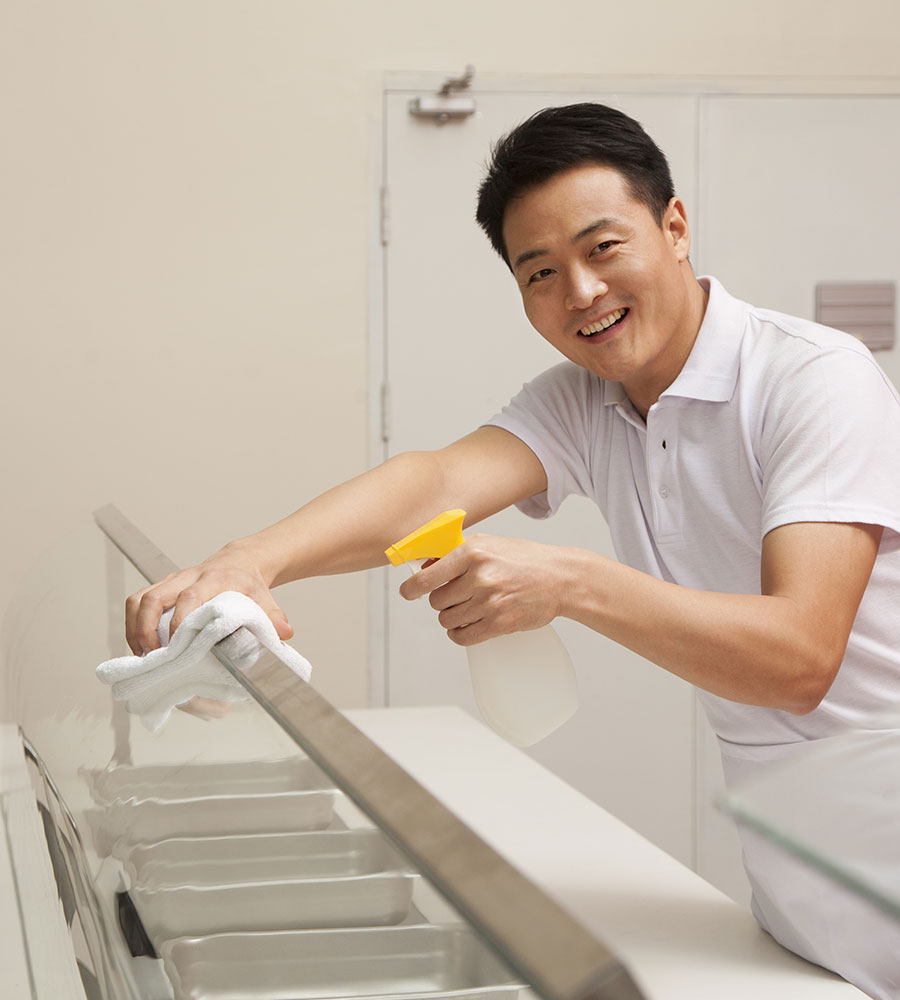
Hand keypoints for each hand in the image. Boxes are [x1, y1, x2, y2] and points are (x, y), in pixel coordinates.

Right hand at [125, 546, 292, 654]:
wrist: (240, 563)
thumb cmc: (249, 585)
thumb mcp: (265, 598)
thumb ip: (273, 616)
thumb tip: (285, 632)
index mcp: (213, 579)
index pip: (189, 596)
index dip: (179, 621)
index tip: (176, 646)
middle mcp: (186, 577)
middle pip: (153, 597)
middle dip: (145, 628)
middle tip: (152, 656)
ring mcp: (170, 582)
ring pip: (138, 599)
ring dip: (134, 628)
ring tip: (142, 655)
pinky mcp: (161, 588)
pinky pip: (136, 602)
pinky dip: (132, 624)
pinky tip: (140, 646)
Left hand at [398, 534, 564, 645]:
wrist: (560, 578)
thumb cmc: (524, 560)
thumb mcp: (489, 545)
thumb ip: (457, 554)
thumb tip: (423, 568)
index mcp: (473, 552)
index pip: (427, 576)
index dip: (412, 588)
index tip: (408, 592)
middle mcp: (479, 575)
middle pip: (436, 601)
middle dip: (442, 601)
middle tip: (457, 597)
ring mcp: (489, 601)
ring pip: (447, 619)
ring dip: (452, 618)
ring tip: (467, 610)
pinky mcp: (499, 622)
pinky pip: (463, 637)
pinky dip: (460, 634)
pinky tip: (468, 625)